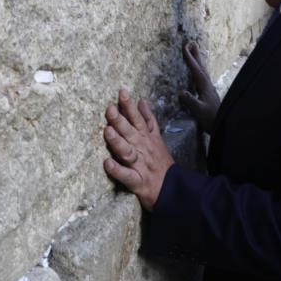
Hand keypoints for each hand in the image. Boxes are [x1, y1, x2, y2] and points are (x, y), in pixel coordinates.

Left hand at [103, 89, 173, 210]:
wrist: (173, 188)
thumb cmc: (161, 163)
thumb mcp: (157, 138)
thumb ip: (148, 120)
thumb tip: (141, 101)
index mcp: (147, 138)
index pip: (138, 119)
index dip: (130, 106)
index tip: (121, 92)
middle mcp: (143, 149)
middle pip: (131, 132)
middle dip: (120, 120)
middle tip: (109, 109)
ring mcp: (140, 165)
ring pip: (128, 152)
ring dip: (118, 142)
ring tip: (107, 131)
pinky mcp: (138, 182)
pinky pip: (126, 176)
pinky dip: (117, 170)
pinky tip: (107, 163)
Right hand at [179, 41, 219, 133]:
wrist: (221, 124)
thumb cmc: (210, 118)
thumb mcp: (199, 111)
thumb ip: (191, 101)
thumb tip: (181, 92)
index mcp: (204, 87)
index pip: (196, 70)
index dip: (190, 59)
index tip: (185, 47)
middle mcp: (207, 85)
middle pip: (201, 66)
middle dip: (196, 55)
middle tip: (191, 43)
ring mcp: (209, 88)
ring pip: (202, 70)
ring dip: (198, 60)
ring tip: (194, 52)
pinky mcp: (208, 92)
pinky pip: (202, 76)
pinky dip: (199, 69)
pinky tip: (197, 72)